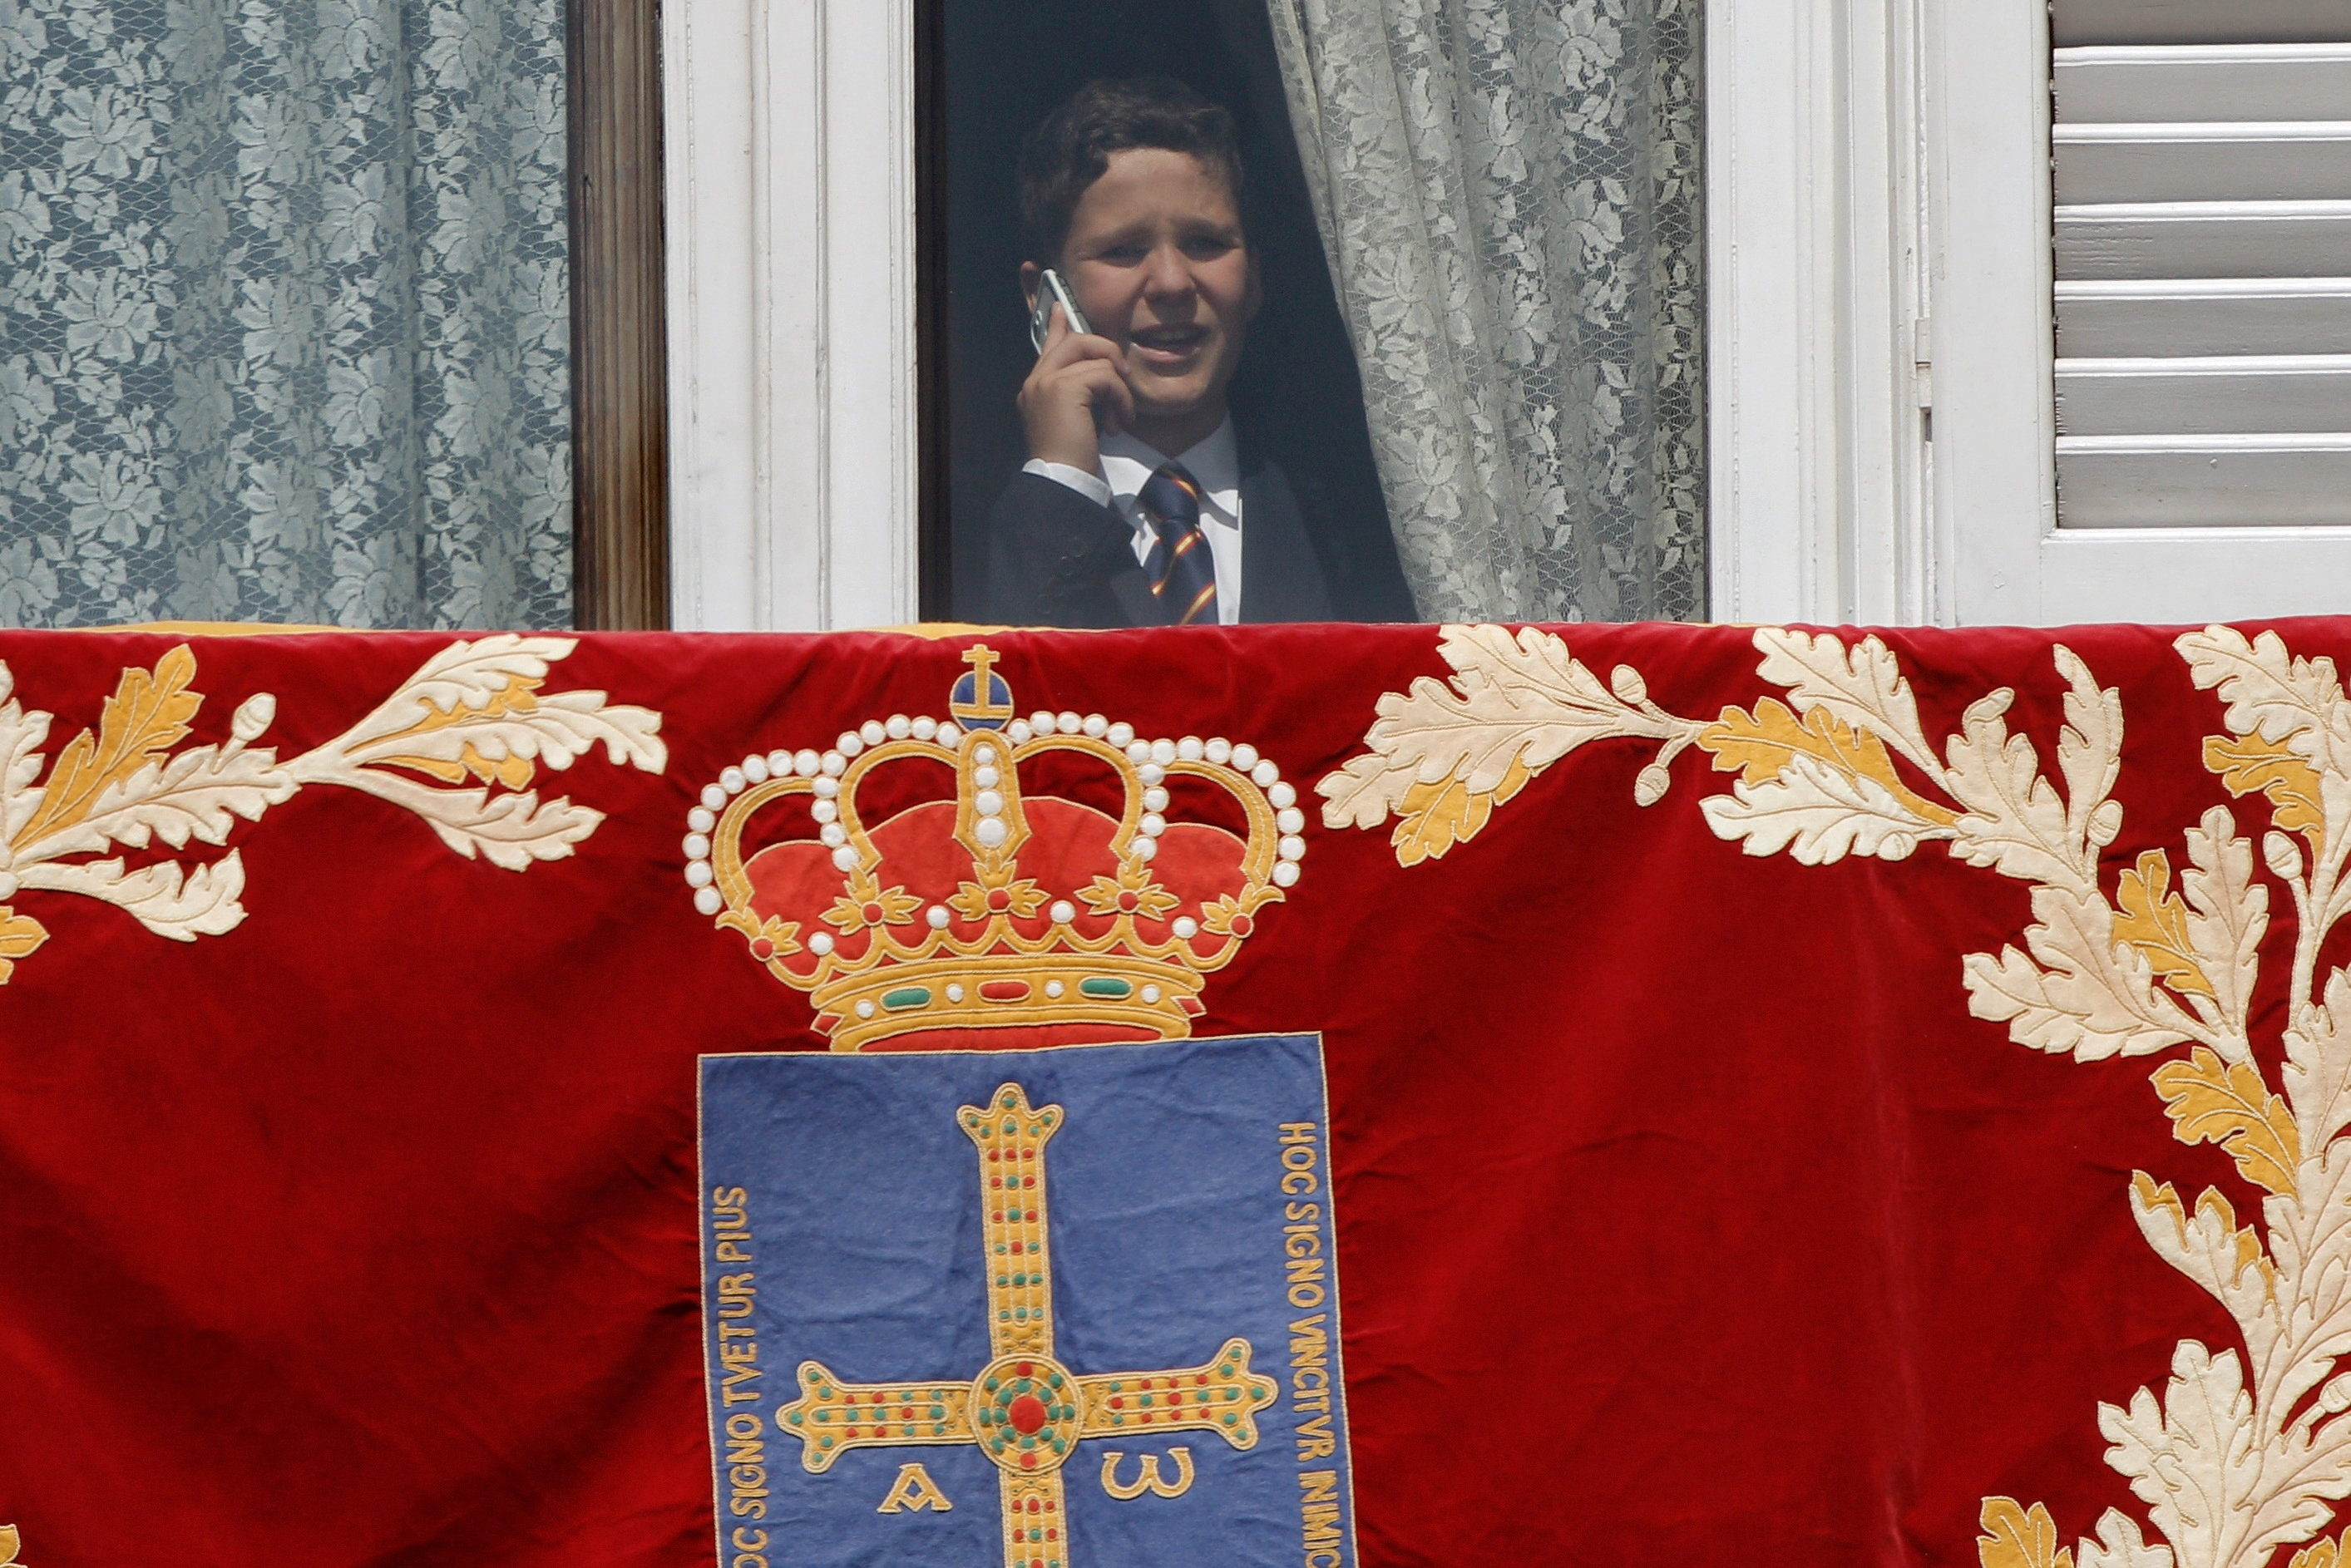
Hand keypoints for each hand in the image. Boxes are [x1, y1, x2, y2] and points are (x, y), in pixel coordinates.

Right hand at [1018, 306, 1133, 474]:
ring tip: (1120, 417)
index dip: (1058, 326)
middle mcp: (1037, 380)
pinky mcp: (1064, 387)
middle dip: (1107, 352)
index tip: (1061, 309)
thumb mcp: (1076, 419)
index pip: (1048, 346)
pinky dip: (1120, 398)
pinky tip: (1118, 423)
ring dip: (1119, 389)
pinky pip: (1106, 376)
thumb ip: (1080, 392)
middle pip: (1076, 340)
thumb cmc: (1072, 458)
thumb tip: (1101, 372)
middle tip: (1123, 375)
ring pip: (1097, 359)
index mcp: (1035, 387)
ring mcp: (1047, 381)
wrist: (1062, 479)